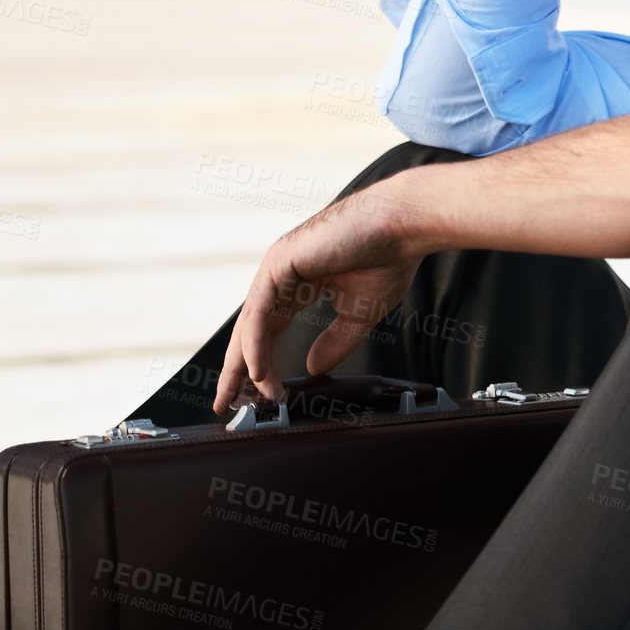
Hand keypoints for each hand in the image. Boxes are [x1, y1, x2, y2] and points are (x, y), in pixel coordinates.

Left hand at [212, 182, 421, 413]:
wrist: (403, 225)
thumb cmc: (389, 258)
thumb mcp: (360, 313)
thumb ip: (335, 341)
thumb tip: (312, 369)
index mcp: (300, 282)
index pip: (268, 329)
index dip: (260, 362)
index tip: (256, 395)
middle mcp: (282, 274)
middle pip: (250, 330)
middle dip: (237, 369)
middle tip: (227, 404)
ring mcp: (277, 267)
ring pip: (249, 325)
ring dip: (245, 365)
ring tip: (249, 397)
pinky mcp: (278, 263)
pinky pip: (259, 314)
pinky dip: (255, 346)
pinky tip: (258, 372)